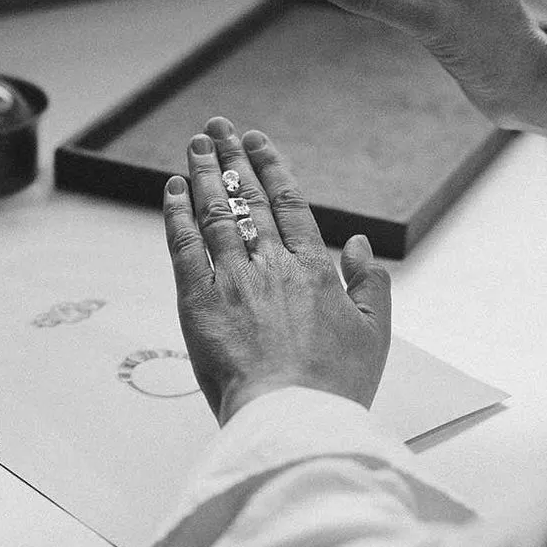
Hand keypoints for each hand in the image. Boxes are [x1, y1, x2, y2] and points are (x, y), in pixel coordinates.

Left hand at [163, 117, 391, 424]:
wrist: (292, 418)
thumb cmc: (335, 385)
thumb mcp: (374, 334)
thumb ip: (371, 284)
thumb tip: (361, 243)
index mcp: (315, 270)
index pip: (289, 204)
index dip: (272, 168)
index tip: (258, 142)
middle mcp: (273, 264)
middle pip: (248, 198)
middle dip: (232, 159)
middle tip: (219, 127)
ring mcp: (235, 280)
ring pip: (216, 213)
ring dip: (204, 174)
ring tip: (196, 144)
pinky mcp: (200, 301)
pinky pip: (185, 247)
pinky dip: (177, 215)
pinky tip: (172, 191)